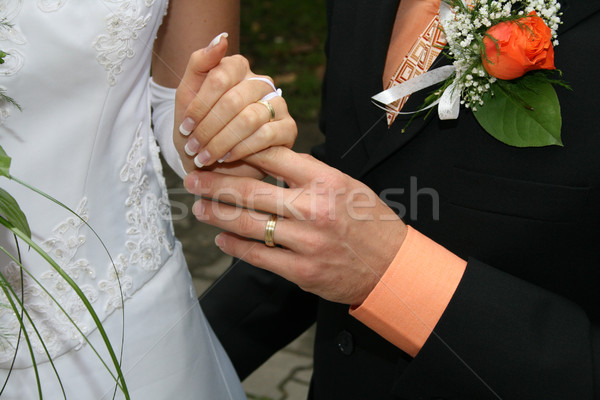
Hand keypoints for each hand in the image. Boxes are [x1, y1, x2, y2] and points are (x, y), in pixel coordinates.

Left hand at [174, 35, 296, 173]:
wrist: (215, 164)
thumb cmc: (200, 128)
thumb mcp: (188, 95)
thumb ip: (200, 62)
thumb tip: (222, 38)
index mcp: (238, 69)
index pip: (220, 76)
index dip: (200, 105)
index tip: (185, 127)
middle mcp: (261, 83)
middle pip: (233, 100)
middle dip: (208, 128)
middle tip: (194, 148)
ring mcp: (278, 104)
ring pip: (249, 118)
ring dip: (222, 142)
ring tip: (207, 156)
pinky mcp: (288, 128)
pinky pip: (266, 135)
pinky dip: (242, 149)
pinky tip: (227, 157)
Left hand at [184, 147, 407, 304]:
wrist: (392, 267)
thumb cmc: (369, 221)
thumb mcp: (347, 185)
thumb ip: (309, 173)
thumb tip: (270, 158)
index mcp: (327, 181)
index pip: (273, 157)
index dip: (240, 149)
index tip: (217, 148)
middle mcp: (315, 209)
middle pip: (252, 191)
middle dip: (215, 183)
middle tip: (192, 178)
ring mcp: (307, 242)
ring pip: (249, 225)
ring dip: (218, 215)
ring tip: (199, 208)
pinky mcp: (302, 271)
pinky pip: (259, 257)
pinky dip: (236, 247)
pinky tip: (221, 239)